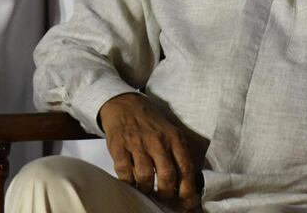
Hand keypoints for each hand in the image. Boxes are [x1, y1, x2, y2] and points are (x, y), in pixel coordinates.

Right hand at [98, 93, 200, 210]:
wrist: (125, 105)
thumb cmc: (151, 124)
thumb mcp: (170, 133)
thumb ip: (178, 156)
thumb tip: (187, 185)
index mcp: (175, 138)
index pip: (186, 169)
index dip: (187, 191)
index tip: (187, 203)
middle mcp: (158, 141)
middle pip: (167, 177)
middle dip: (166, 194)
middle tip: (163, 198)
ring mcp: (137, 144)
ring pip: (145, 178)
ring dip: (146, 189)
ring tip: (147, 189)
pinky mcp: (119, 147)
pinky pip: (125, 173)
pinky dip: (128, 182)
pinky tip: (131, 181)